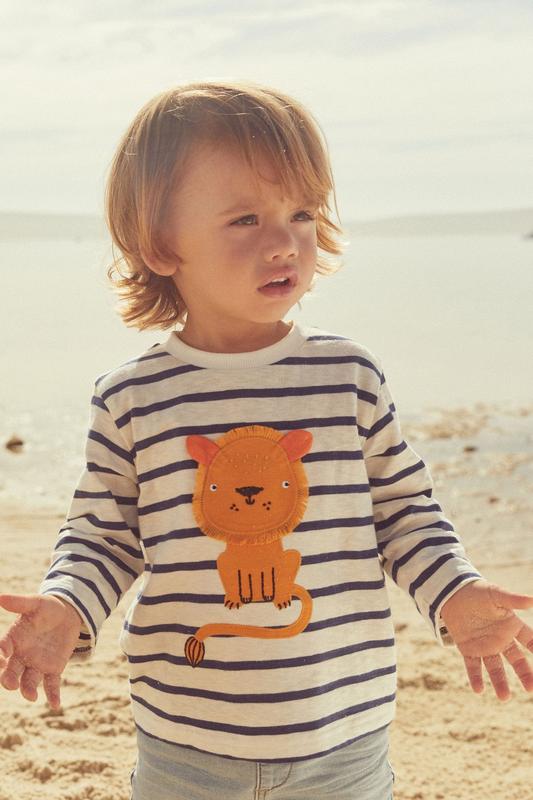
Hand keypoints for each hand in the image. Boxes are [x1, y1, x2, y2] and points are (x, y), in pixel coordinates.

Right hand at [0, 593, 81, 708]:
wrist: (67, 614)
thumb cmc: (47, 608)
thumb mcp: (36, 602)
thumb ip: (19, 603)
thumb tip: (0, 597)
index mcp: (14, 639)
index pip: (3, 648)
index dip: (1, 652)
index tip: (3, 654)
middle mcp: (21, 655)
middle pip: (12, 671)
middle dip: (9, 679)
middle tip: (10, 684)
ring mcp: (36, 664)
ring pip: (29, 681)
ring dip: (28, 690)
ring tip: (31, 697)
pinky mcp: (53, 670)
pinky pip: (51, 685)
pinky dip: (53, 695)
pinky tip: (56, 705)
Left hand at [440, 579, 532, 699]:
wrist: (453, 594)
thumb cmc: (478, 592)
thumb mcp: (496, 594)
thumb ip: (513, 600)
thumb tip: (532, 600)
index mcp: (511, 626)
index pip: (530, 641)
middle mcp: (501, 640)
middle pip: (517, 660)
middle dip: (525, 674)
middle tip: (530, 688)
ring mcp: (485, 646)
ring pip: (496, 668)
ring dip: (500, 682)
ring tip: (504, 698)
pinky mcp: (468, 649)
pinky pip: (473, 666)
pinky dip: (475, 678)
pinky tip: (478, 689)